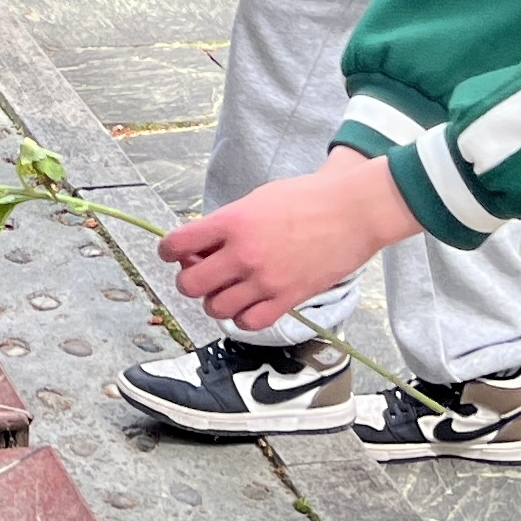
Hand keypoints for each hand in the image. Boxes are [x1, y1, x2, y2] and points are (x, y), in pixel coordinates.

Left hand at [159, 152, 418, 332]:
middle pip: (190, 284)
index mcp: (232, 221)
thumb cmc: (307, 198)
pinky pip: (249, 322)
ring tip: (228, 288)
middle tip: (203, 271)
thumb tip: (201, 246)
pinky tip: (248, 303)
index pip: (177, 244)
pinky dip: (242, 317)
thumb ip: (226, 223)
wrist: (352, 212)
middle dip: (190, 279)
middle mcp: (243, 254)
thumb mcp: (257, 199)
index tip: (173, 253)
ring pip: (215, 308)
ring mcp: (265, 280)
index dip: (168, 251)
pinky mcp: (287, 298)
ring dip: (215, 300)